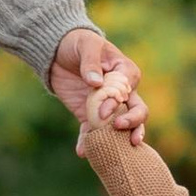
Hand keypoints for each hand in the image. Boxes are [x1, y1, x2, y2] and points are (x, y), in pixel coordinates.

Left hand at [49, 25, 143, 141]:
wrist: (57, 52)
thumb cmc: (78, 42)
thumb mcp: (85, 45)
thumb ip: (91, 61)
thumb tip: (96, 83)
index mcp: (125, 72)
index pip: (130, 90)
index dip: (120, 102)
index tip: (103, 110)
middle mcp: (122, 92)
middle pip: (138, 111)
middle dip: (133, 123)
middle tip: (120, 130)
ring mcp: (107, 106)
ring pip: (121, 127)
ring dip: (120, 140)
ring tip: (116, 152)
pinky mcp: (90, 115)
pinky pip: (93, 132)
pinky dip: (88, 142)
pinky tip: (82, 153)